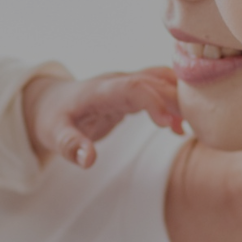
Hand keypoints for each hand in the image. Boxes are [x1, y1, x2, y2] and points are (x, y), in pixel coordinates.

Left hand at [24, 67, 182, 168]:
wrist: (48, 102)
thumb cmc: (51, 118)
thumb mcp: (53, 135)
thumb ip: (70, 146)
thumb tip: (89, 160)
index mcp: (99, 91)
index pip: (133, 87)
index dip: (155, 101)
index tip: (170, 124)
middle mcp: (116, 82)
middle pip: (154, 81)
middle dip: (176, 101)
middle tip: (194, 127)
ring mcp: (125, 84)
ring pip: (160, 80)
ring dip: (179, 98)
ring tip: (192, 127)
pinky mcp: (131, 91)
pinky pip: (158, 89)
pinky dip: (174, 101)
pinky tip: (179, 128)